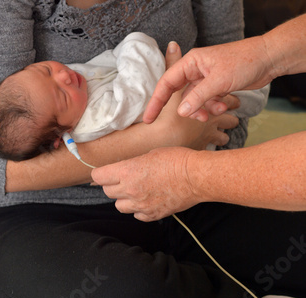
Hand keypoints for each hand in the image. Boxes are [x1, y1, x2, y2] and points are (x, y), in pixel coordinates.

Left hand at [91, 147, 199, 221]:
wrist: (196, 177)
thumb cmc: (177, 160)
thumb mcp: (149, 155)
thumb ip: (132, 165)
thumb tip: (124, 170)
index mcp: (128, 172)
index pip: (99, 176)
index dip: (100, 174)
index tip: (103, 173)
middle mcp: (131, 190)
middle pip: (108, 192)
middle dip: (112, 185)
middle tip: (122, 180)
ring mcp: (141, 205)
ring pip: (119, 206)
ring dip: (123, 199)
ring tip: (135, 191)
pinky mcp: (152, 215)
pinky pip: (136, 215)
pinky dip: (138, 210)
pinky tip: (147, 200)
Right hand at [144, 36, 272, 122]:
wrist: (267, 59)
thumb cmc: (244, 61)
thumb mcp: (219, 81)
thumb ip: (199, 97)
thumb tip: (182, 112)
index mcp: (191, 63)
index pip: (166, 84)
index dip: (156, 102)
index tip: (149, 119)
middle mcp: (195, 70)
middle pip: (180, 95)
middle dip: (188, 109)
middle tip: (197, 119)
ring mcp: (205, 79)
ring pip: (195, 102)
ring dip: (204, 109)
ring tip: (219, 109)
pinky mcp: (215, 87)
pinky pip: (206, 102)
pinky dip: (213, 107)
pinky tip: (224, 106)